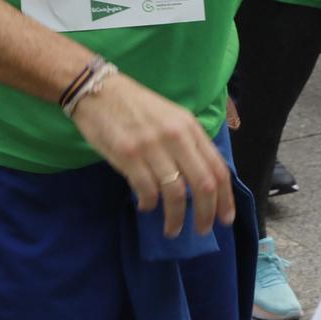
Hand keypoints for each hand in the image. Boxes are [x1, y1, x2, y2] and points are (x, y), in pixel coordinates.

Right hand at [68, 70, 233, 237]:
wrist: (96, 89)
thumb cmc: (134, 105)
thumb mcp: (170, 117)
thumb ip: (187, 143)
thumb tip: (200, 180)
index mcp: (189, 127)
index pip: (218, 169)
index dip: (225, 199)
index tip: (224, 219)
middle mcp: (175, 136)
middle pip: (202, 185)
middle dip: (206, 214)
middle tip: (203, 230)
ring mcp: (151, 145)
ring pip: (175, 193)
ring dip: (176, 217)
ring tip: (172, 229)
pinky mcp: (126, 154)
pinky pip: (146, 189)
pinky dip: (149, 204)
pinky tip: (146, 206)